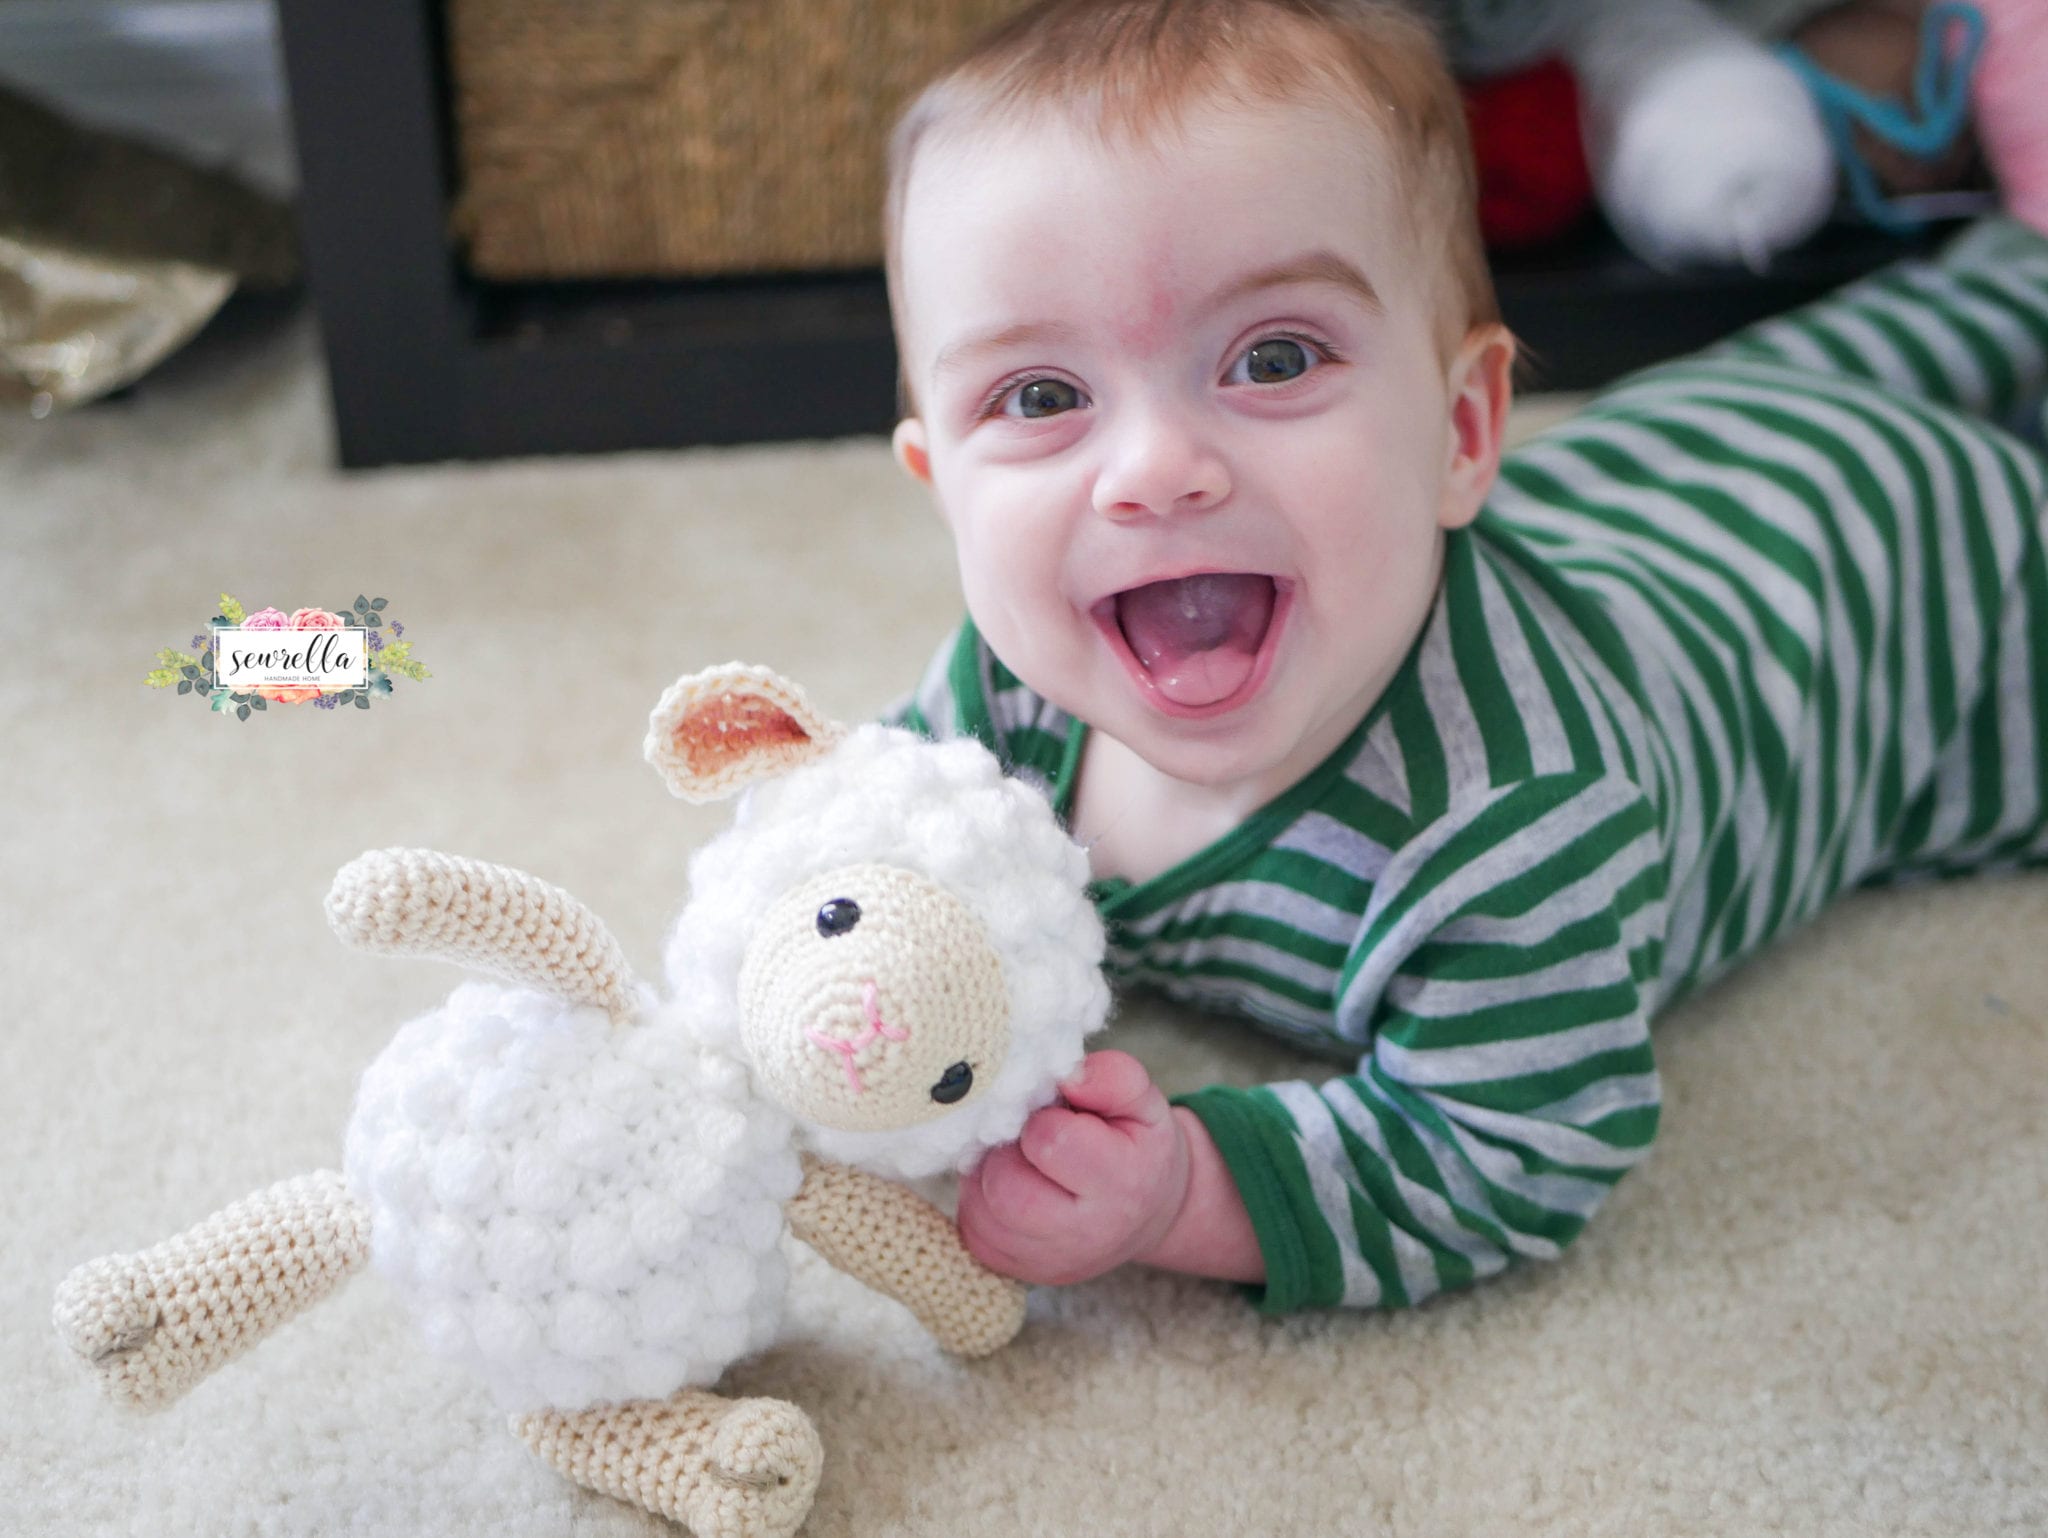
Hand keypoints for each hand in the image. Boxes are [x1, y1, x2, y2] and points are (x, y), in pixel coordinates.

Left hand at [957, 1050, 1188, 1286]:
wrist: (1147, 1213)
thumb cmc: (1138, 1148)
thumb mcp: (1145, 1102)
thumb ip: (1112, 1078)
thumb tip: (1066, 1078)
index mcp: (1121, 1183)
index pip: (1049, 1142)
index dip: (1042, 1118)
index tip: (1057, 1116)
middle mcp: (1085, 1235)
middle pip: (1004, 1187)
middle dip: (1006, 1152)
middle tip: (1029, 1141)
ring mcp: (1050, 1261)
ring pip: (980, 1212)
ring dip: (988, 1175)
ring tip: (1019, 1161)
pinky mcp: (1021, 1272)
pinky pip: (973, 1232)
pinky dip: (980, 1203)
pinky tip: (1010, 1186)